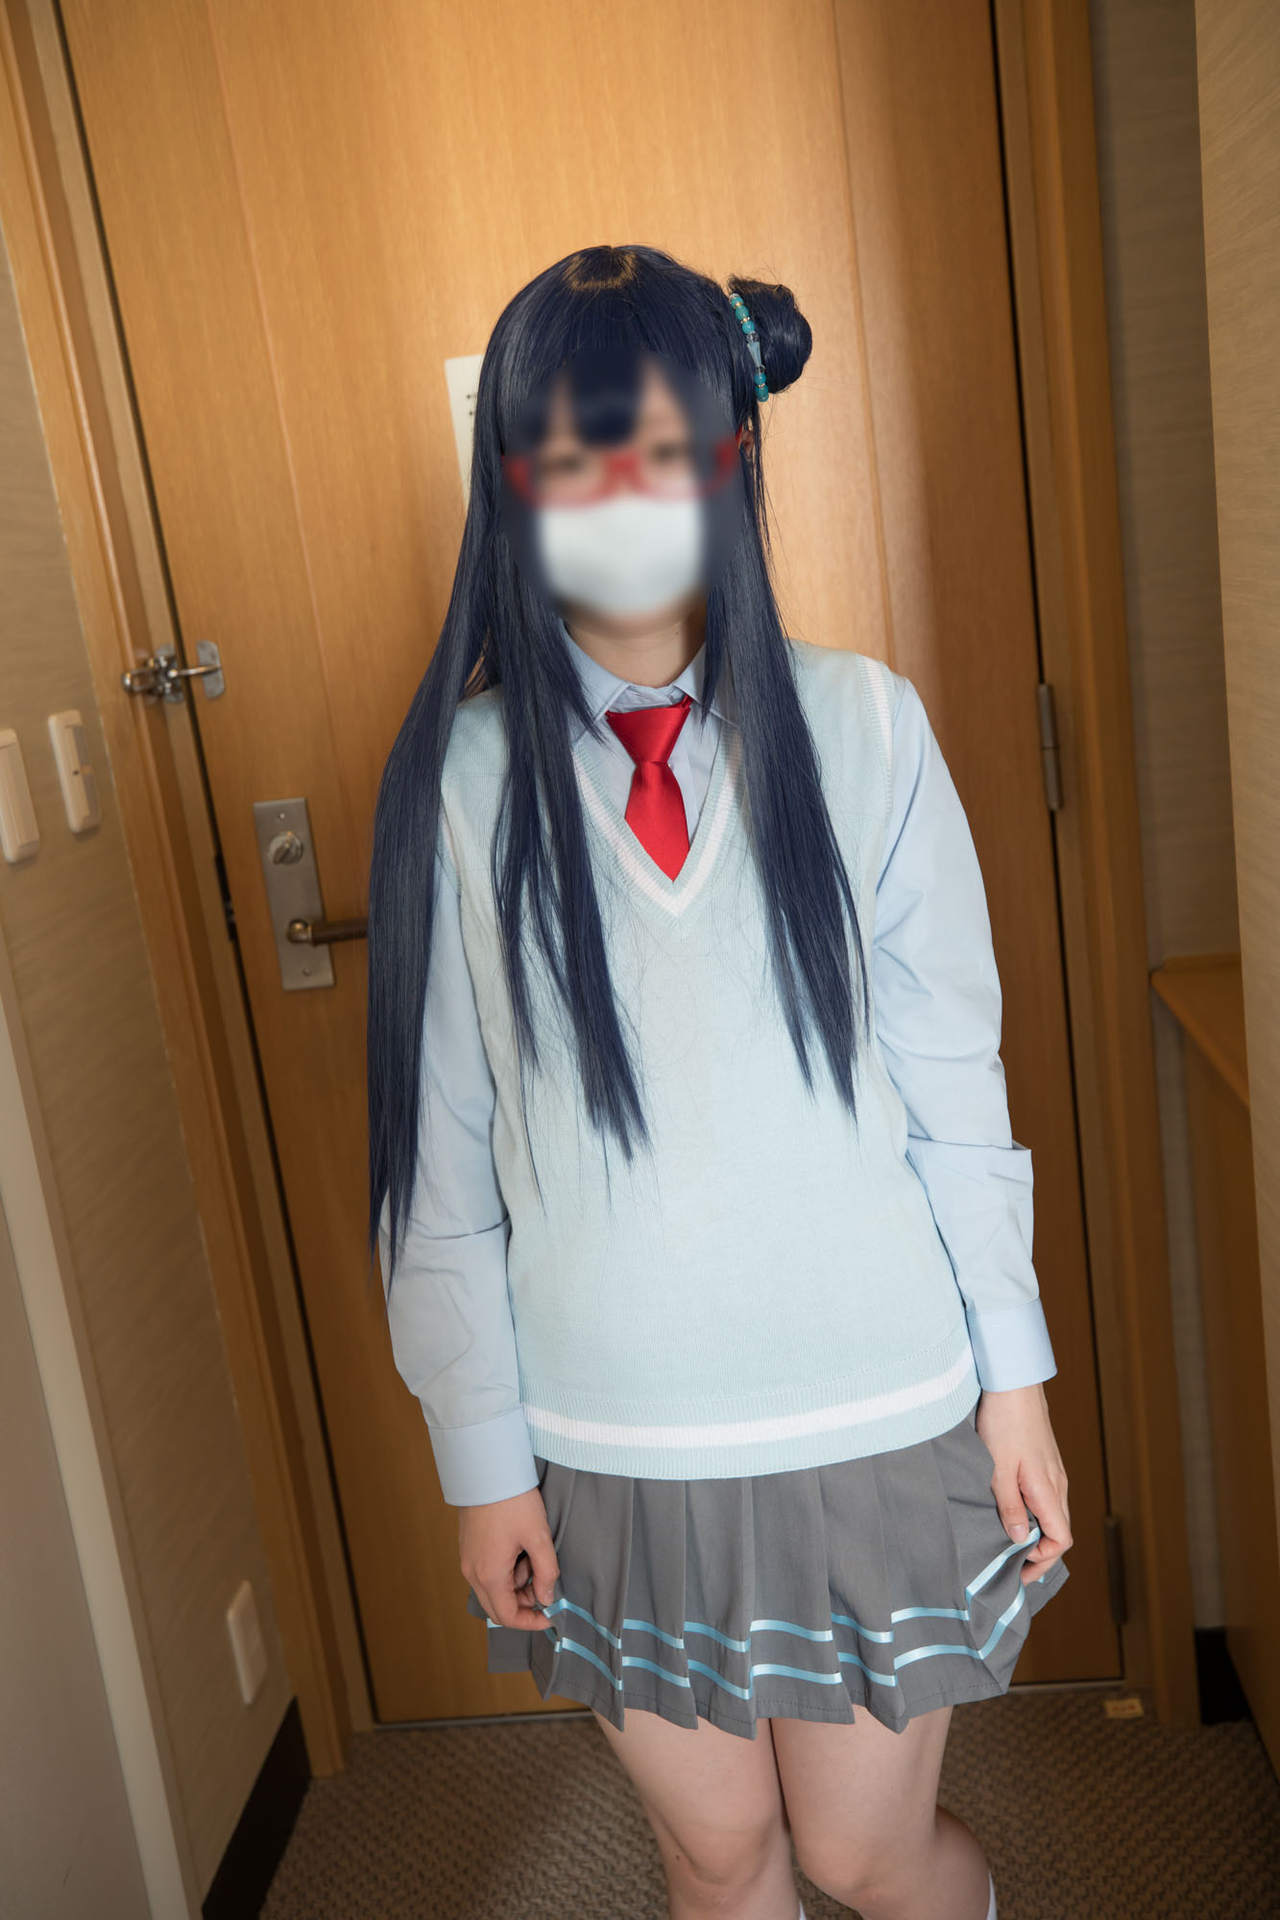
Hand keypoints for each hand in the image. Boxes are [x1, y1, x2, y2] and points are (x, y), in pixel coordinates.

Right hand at [459, 1486, 560, 1629]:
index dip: (531, 1621)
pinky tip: (519, 1547)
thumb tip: (547, 1598)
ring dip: (516, 1583)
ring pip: (493, 1589)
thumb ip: (546, 1572)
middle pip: (497, 1607)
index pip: (508, 1617)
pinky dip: (506, 1570)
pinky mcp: (468, 1547)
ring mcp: (467, 1560)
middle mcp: (472, 1573)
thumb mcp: (538, 1536)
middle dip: (524, 1603)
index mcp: (489, 1575)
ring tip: (532, 1554)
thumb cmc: (512, 1501)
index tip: (551, 1615)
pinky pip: (487, 1572)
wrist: (487, 1469)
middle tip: (544, 1585)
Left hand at [975, 1382, 1071, 1584]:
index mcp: (1048, 1491)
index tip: (1019, 1571)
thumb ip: (1009, 1507)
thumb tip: (1020, 1541)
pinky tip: (1012, 1510)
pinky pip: (1046, 1497)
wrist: (1014, 1383)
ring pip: (1053, 1514)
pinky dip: (1034, 1513)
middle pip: (1059, 1531)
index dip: (1043, 1562)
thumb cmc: (1005, 1422)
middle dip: (1039, 1554)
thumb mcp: (998, 1469)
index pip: (1061, 1540)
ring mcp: (1053, 1472)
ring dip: (1036, 1533)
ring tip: (1009, 1542)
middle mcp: (1058, 1484)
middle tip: (1011, 1565)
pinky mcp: (1045, 1461)